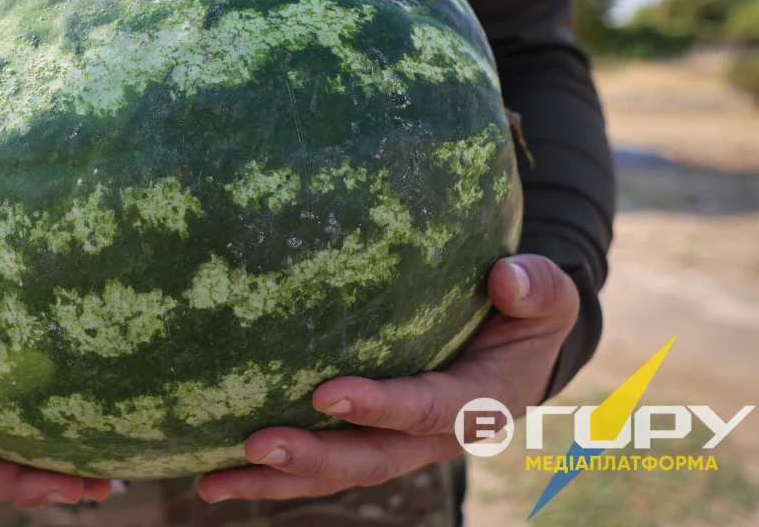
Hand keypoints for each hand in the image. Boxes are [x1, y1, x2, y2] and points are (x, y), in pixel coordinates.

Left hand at [198, 254, 579, 501]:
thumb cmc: (527, 313)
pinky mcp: (366, 437)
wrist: (516, 344)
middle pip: (368, 458)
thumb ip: (536, 288)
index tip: (328, 393)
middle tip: (257, 447)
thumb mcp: (547, 298)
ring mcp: (395, 443)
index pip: (425, 409)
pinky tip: (212, 468)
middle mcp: (430, 437)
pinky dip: (271, 471)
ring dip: (276, 479)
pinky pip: (319, 458)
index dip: (381, 407)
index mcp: (477, 404)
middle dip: (313, 458)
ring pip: (333, 471)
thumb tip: (504, 277)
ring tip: (211, 482)